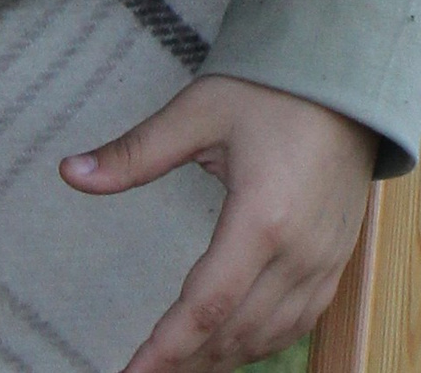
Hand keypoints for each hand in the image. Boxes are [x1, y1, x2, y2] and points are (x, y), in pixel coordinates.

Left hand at [61, 73, 372, 372]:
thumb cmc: (273, 90)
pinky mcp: (337, 260)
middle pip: (235, 332)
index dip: (165, 350)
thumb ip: (135, 153)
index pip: (205, 307)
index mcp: (261, 219)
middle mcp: (298, 253)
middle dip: (187, 362)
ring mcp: (324, 262)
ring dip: (223, 357)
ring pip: (268, 336)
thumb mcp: (198, 112)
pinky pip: (299, 323)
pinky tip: (234, 345)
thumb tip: (70, 172)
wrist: (350, 77)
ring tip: (180, 366)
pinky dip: (262, 342)